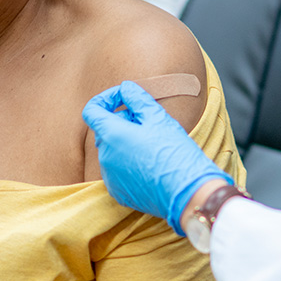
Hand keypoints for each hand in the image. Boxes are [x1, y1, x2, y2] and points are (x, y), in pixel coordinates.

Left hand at [82, 81, 231, 234]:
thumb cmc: (175, 152)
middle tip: (150, 123)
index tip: (124, 99)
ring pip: (112, 151)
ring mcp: (109, 177)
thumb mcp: (159, 117)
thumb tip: (125, 88)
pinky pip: (117, 171)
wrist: (188, 192)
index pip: (92, 110)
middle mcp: (105, 156)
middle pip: (105, 130)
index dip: (106, 99)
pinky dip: (129, 163)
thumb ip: (137, 98)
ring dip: (127, 143)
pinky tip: (151, 165)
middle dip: (122, 121)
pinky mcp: (118, 192)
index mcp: (112, 134)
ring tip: (153, 146)